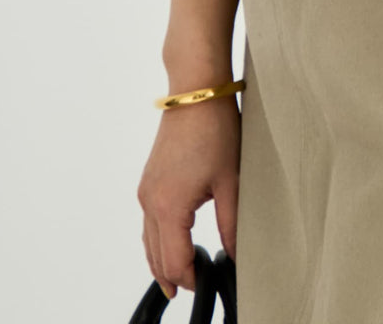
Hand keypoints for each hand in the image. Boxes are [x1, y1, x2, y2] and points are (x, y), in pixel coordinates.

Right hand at [137, 94, 240, 298]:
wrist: (195, 92)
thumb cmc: (213, 129)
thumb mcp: (230, 181)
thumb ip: (231, 224)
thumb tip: (236, 254)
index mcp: (169, 207)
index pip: (176, 261)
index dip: (191, 280)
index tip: (206, 286)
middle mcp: (150, 202)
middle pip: (157, 256)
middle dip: (173, 277)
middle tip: (193, 289)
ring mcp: (147, 190)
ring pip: (148, 240)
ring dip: (162, 261)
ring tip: (179, 278)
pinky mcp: (150, 180)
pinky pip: (148, 222)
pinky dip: (157, 240)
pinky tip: (171, 243)